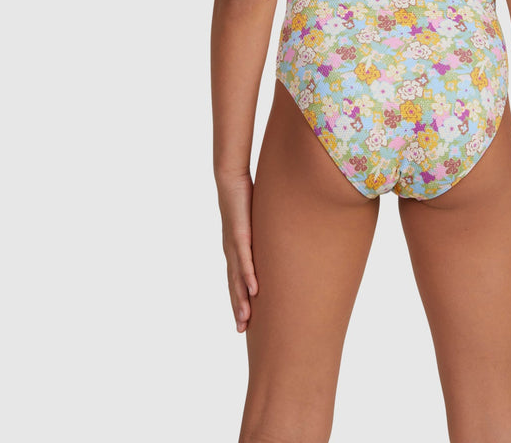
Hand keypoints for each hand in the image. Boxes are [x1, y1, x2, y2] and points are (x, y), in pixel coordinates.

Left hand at [217, 171, 258, 332]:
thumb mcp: (257, 221)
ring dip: (241, 299)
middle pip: (233, 286)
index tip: (243, 321)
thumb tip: (279, 240)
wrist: (230, 179)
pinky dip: (248, 275)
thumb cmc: (244, 197)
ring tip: (245, 319)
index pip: (235, 281)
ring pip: (237, 278)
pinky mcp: (239, 234)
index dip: (238, 301)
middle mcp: (231, 251)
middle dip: (237, 308)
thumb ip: (264, 234)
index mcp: (234, 250)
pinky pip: (245, 258)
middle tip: (242, 330)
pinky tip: (254, 289)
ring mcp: (234, 244)